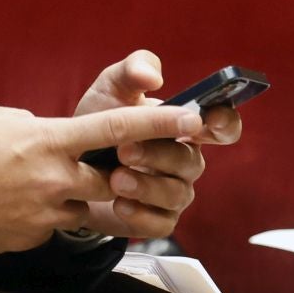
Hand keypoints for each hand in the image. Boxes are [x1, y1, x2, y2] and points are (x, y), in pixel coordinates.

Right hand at [0, 100, 203, 255]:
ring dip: (74, 197)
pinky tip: (12, 205)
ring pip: (84, 208)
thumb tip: (45, 131)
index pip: (118, 129)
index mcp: (50, 139)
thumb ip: (32, 123)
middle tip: (106, 165)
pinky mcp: (31, 238)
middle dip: (115, 174)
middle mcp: (56, 179)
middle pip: (113, 180)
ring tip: (34, 185)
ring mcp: (45, 213)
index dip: (162, 123)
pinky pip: (53, 226)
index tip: (195, 120)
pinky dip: (43, 214)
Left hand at [73, 50, 243, 240]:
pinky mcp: (158, 219)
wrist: (68, 164)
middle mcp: (185, 159)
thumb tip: (153, 77)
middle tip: (124, 150)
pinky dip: (140, 214)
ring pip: (177, 193)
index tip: (206, 120)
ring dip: (146, 186)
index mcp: (184, 125)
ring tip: (115, 178)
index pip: (223, 125)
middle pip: (191, 161)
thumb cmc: (99, 121)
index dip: (224, 123)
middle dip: (159, 155)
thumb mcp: (111, 89)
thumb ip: (132, 70)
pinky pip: (161, 222)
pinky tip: (119, 204)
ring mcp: (175, 191)